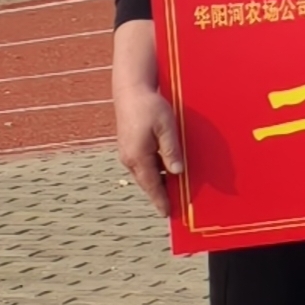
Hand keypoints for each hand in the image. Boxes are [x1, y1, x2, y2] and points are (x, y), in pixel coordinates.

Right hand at [110, 20, 181, 214]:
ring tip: (171, 193)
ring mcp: (127, 152)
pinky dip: (153, 172)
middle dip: (159, 195)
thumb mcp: (166, 127)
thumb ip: (171, 150)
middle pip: (147, 183)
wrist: (131, 91)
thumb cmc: (150, 107)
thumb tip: (177, 172)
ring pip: (145, 174)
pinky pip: (143, 165)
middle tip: (171, 208)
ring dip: (156, 183)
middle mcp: (130, 158)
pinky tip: (165, 172)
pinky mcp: (129, 146)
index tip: (167, 214)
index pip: (152, 185)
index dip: (160, 200)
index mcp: (138, 156)